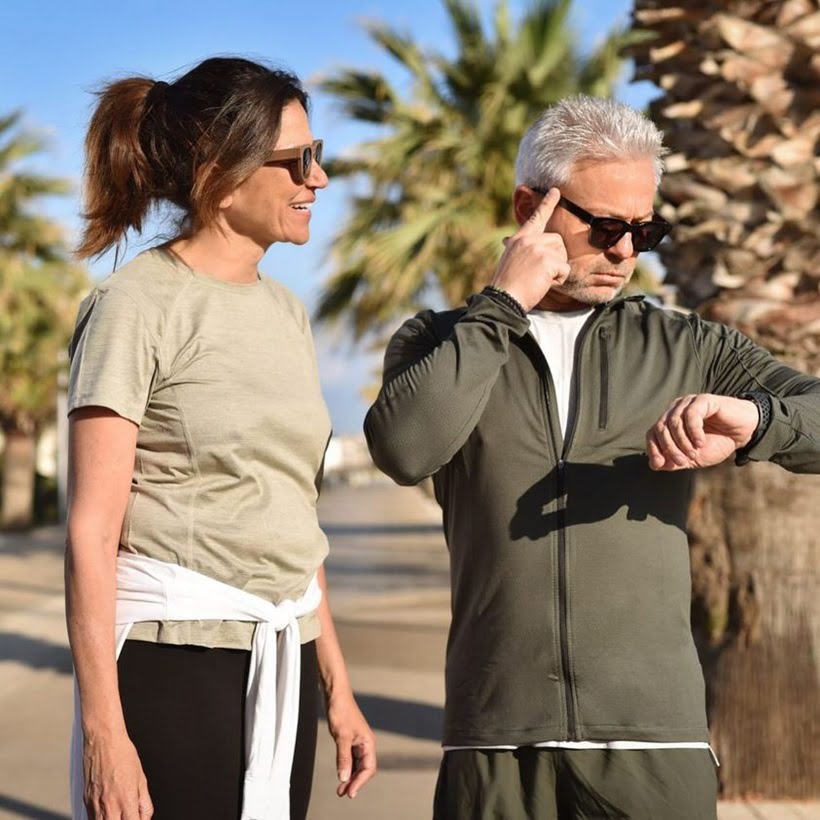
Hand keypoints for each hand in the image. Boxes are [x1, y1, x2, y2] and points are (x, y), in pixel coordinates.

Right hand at [83, 729, 152, 818]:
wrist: (103, 740)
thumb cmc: (123, 754)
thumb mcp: (141, 778)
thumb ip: (144, 802)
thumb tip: (145, 816)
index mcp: (126, 799)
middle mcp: (109, 804)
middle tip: (128, 815)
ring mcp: (95, 804)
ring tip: (118, 814)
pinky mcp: (86, 800)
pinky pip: (92, 819)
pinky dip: (100, 819)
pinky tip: (108, 814)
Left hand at [325, 689, 376, 798]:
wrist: (336, 695)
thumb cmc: (341, 711)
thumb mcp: (341, 736)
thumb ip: (343, 758)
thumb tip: (344, 778)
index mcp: (368, 742)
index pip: (368, 768)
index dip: (360, 782)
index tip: (350, 792)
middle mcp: (366, 743)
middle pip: (364, 769)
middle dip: (355, 782)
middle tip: (343, 793)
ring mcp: (358, 742)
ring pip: (358, 765)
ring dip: (350, 777)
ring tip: (341, 789)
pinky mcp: (350, 740)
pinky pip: (352, 759)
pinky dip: (347, 768)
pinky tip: (341, 775)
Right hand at [491, 187, 569, 311]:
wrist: (504, 298)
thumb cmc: (509, 284)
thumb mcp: (512, 260)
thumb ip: (521, 248)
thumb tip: (508, 239)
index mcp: (519, 239)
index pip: (536, 218)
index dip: (547, 203)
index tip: (556, 191)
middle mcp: (528, 239)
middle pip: (557, 241)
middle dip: (555, 258)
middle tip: (539, 273)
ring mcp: (538, 248)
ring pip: (562, 254)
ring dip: (556, 270)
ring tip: (538, 278)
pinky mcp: (547, 260)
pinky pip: (565, 269)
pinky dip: (558, 280)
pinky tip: (543, 283)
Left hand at [646, 394, 759, 470]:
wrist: (744, 433)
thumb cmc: (718, 443)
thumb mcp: (694, 458)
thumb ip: (675, 461)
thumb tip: (654, 465)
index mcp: (670, 422)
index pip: (652, 434)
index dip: (653, 449)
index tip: (660, 464)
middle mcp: (675, 410)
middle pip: (660, 428)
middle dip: (669, 448)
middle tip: (682, 461)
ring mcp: (688, 403)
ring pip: (674, 422)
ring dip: (682, 441)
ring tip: (694, 453)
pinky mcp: (703, 399)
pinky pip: (691, 415)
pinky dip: (693, 431)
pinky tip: (701, 443)